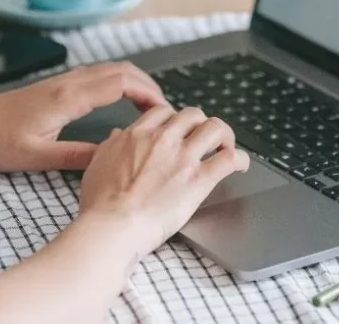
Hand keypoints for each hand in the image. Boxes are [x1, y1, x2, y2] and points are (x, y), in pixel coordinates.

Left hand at [0, 63, 166, 172]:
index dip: (147, 93)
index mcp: (69, 97)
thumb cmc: (0, 141)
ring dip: (136, 81)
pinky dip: (122, 81)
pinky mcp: (62, 83)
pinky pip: (101, 74)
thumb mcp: (38, 157)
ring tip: (151, 107)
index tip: (163, 111)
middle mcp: (71, 82)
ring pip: (112, 68)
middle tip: (165, 110)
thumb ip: (77, 157)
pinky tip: (125, 100)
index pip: (120, 82)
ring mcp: (66, 79)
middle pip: (122, 69)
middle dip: (149, 85)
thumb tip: (112, 157)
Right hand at [79, 106, 249, 257]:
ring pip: (215, 128)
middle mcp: (164, 139)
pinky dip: (239, 158)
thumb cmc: (101, 203)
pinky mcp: (199, 180)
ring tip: (225, 145)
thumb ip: (111, 145)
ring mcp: (184, 157)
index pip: (165, 112)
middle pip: (193, 114)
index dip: (175, 119)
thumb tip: (118, 135)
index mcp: (139, 133)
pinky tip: (240, 164)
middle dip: (200, 123)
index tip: (179, 129)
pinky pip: (229, 159)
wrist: (112, 226)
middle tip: (203, 137)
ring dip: (224, 135)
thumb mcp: (98, 163)